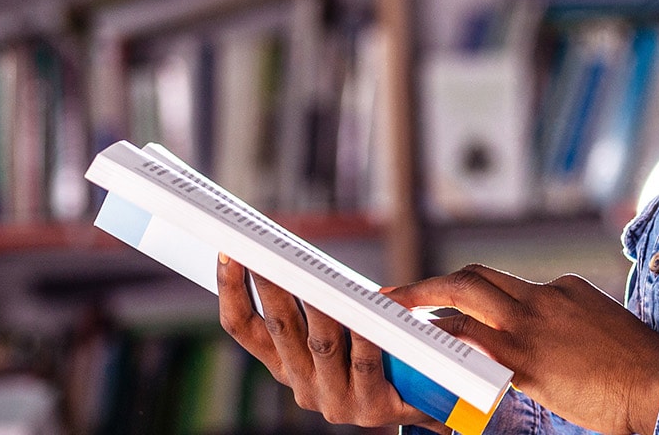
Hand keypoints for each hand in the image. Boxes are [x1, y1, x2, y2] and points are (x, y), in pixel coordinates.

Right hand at [216, 255, 437, 429]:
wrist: (430, 399)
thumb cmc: (378, 349)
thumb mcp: (336, 327)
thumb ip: (313, 303)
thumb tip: (295, 253)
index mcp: (284, 364)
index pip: (242, 327)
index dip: (230, 290)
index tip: (228, 253)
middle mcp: (302, 386)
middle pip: (279, 328)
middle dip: (270, 284)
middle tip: (266, 249)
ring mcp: (335, 401)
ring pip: (320, 343)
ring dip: (317, 305)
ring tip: (315, 272)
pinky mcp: (371, 409)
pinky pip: (365, 362)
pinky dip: (363, 332)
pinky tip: (365, 308)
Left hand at [383, 267, 658, 434]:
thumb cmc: (641, 368)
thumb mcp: (601, 326)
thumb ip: (568, 325)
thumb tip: (547, 342)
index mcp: (563, 290)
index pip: (505, 285)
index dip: (471, 296)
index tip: (447, 304)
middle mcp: (543, 299)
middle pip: (473, 279)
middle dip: (431, 285)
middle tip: (398, 295)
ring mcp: (533, 328)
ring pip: (463, 300)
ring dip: (424, 305)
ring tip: (396, 316)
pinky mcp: (528, 362)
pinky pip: (472, 346)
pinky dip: (444, 344)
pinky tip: (425, 353)